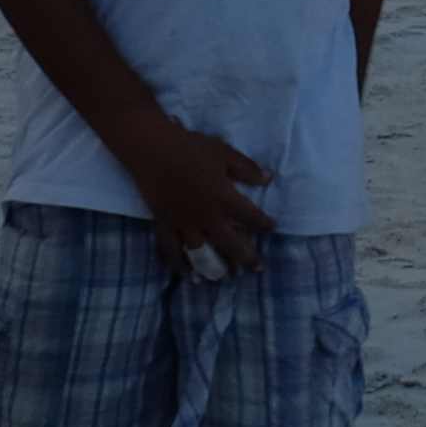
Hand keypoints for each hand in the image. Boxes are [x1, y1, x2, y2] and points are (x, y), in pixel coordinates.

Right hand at [122, 119, 272, 274]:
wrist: (154, 150)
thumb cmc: (191, 148)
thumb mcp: (224, 153)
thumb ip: (247, 169)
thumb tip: (268, 179)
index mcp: (224, 198)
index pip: (251, 217)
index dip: (264, 224)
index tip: (271, 228)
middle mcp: (206, 217)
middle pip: (230, 244)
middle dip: (246, 258)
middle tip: (257, 269)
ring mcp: (184, 224)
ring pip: (202, 254)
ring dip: (214, 268)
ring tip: (223, 277)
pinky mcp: (165, 225)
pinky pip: (171, 251)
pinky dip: (178, 264)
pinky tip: (186, 274)